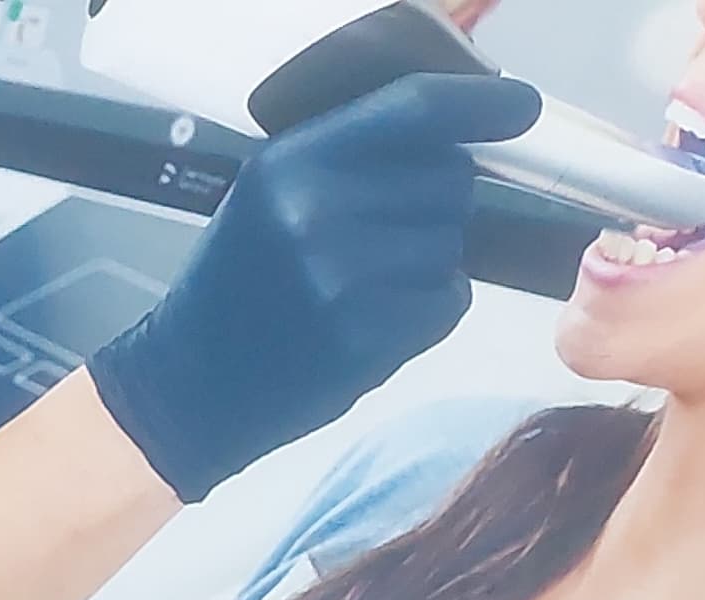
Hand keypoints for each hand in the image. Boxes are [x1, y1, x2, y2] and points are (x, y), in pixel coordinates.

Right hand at [84, 71, 541, 503]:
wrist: (185, 390)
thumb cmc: (235, 289)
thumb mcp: (269, 196)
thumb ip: (349, 160)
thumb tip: (461, 142)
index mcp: (291, 163)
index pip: (415, 110)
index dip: (480, 105)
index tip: (519, 108)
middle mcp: (317, 211)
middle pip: (449, 179)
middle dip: (433, 206)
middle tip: (375, 243)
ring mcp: (345, 277)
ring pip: (451, 243)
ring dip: (426, 264)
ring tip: (360, 290)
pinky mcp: (369, 336)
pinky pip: (448, 300)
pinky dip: (426, 311)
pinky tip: (372, 324)